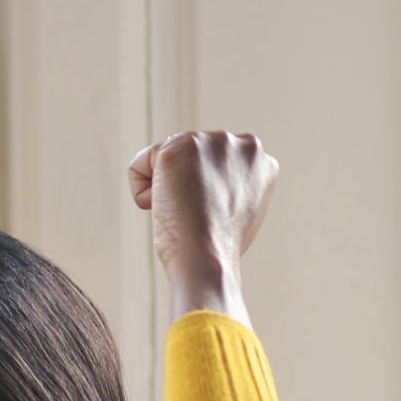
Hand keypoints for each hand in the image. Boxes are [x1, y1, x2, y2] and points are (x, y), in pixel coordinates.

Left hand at [127, 131, 277, 291]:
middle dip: (186, 186)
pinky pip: (139, 165)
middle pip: (189, 157)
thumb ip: (230, 185)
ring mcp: (211, 141)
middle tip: (199, 214)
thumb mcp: (240, 209)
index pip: (213, 164)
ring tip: (185, 211)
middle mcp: (241, 143)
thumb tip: (207, 183)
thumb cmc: (218, 247)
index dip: (205, 193)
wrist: (208, 259)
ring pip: (165, 159)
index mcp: (261, 161)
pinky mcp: (180, 146)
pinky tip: (166, 207)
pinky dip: (142, 193)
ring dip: (166, 190)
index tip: (213, 214)